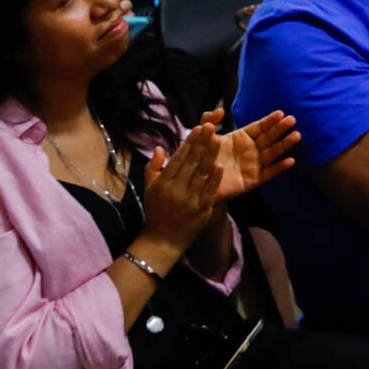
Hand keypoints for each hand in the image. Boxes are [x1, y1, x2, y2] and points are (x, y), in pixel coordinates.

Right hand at [141, 123, 222, 254]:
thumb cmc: (155, 213)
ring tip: (218, 139)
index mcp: (163, 183)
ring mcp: (190, 200)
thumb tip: (160, 147)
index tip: (197, 128)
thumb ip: (152, 167)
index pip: (178, 158)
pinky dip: (215, 178)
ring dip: (210, 155)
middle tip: (210, 126)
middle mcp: (176, 190)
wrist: (162, 242)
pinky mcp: (202, 210)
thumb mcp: (148, 189)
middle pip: (192, 162)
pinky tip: (220, 165)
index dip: (189, 142)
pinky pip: (210, 191)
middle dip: (202, 143)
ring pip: (202, 174)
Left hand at [197, 108, 297, 199]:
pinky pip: (269, 173)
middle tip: (292, 120)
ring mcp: (253, 164)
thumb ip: (209, 121)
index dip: (269, 121)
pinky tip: (290, 161)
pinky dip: (279, 167)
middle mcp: (250, 150)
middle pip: (268, 138)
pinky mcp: (253, 180)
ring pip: (272, 153)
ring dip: (284, 145)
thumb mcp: (202, 137)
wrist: (198, 184)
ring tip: (296, 136)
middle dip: (280, 129)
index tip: (280, 113)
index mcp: (241, 137)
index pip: (259, 127)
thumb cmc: (201, 158)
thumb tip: (220, 110)